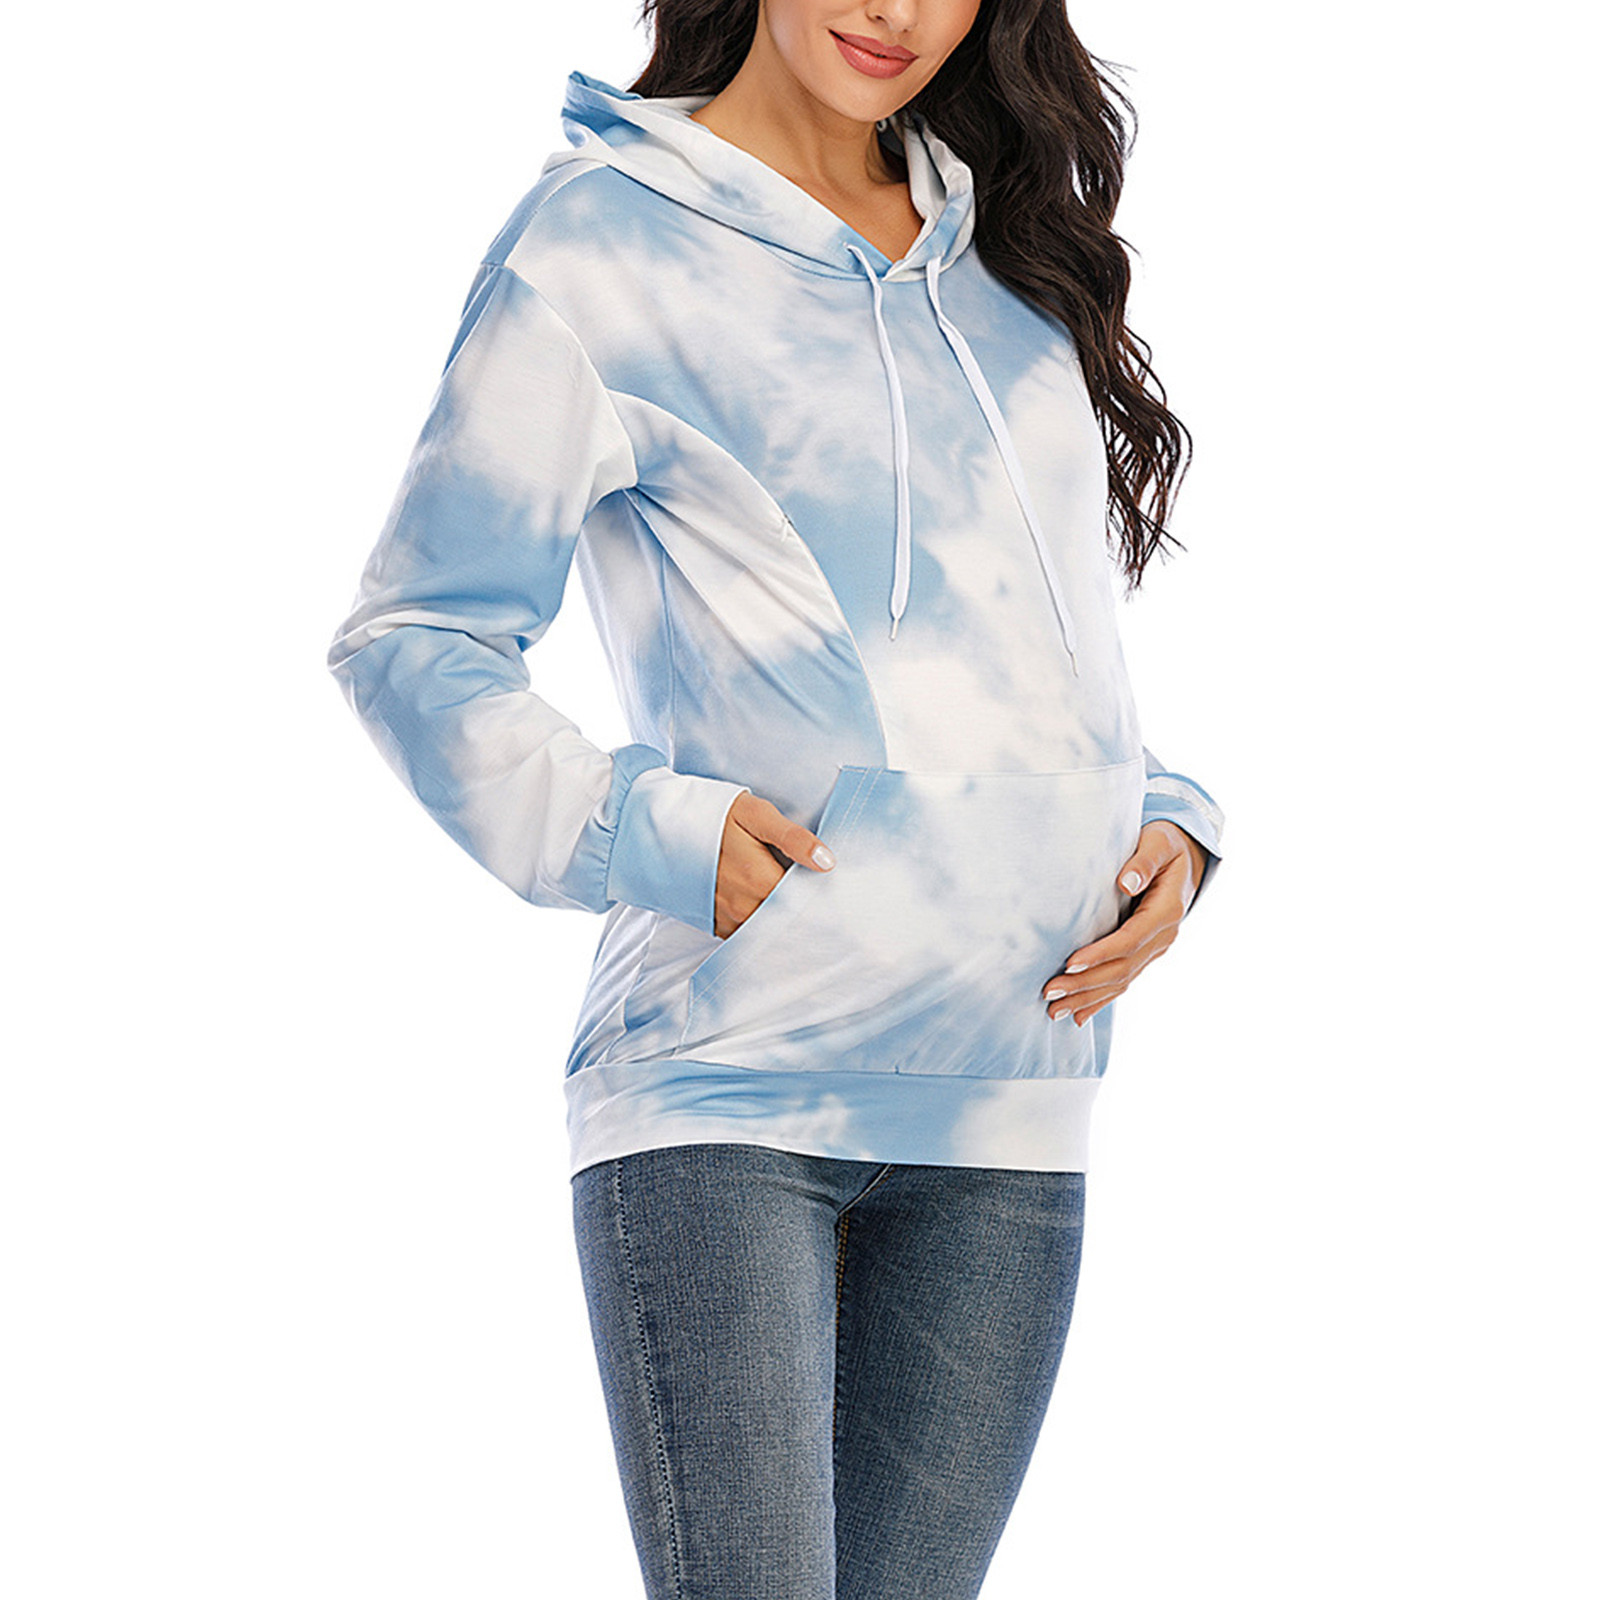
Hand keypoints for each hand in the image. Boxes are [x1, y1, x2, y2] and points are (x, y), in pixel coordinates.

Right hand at [713, 791, 836, 939]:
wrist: (664, 827)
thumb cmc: (714, 816)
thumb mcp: (756, 814)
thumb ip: (792, 838)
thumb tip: (827, 862)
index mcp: (758, 879)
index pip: (803, 904)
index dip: (819, 900)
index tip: (831, 895)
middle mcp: (742, 906)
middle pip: (786, 921)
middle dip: (804, 915)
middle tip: (820, 905)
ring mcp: (726, 917)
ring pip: (766, 932)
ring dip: (782, 924)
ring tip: (795, 909)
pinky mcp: (715, 923)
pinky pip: (746, 935)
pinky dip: (760, 929)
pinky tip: (768, 913)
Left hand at [1040, 821, 1208, 1026]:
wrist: (1185, 858)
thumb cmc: (1165, 844)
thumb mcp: (1159, 842)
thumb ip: (1143, 861)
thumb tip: (1126, 882)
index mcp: (1166, 911)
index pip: (1130, 939)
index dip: (1101, 954)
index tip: (1070, 963)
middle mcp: (1163, 936)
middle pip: (1122, 968)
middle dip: (1085, 983)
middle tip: (1050, 992)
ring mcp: (1156, 948)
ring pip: (1121, 981)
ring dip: (1088, 998)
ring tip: (1055, 1011)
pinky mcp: (1145, 953)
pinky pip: (1123, 981)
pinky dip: (1100, 1000)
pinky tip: (1078, 1016)